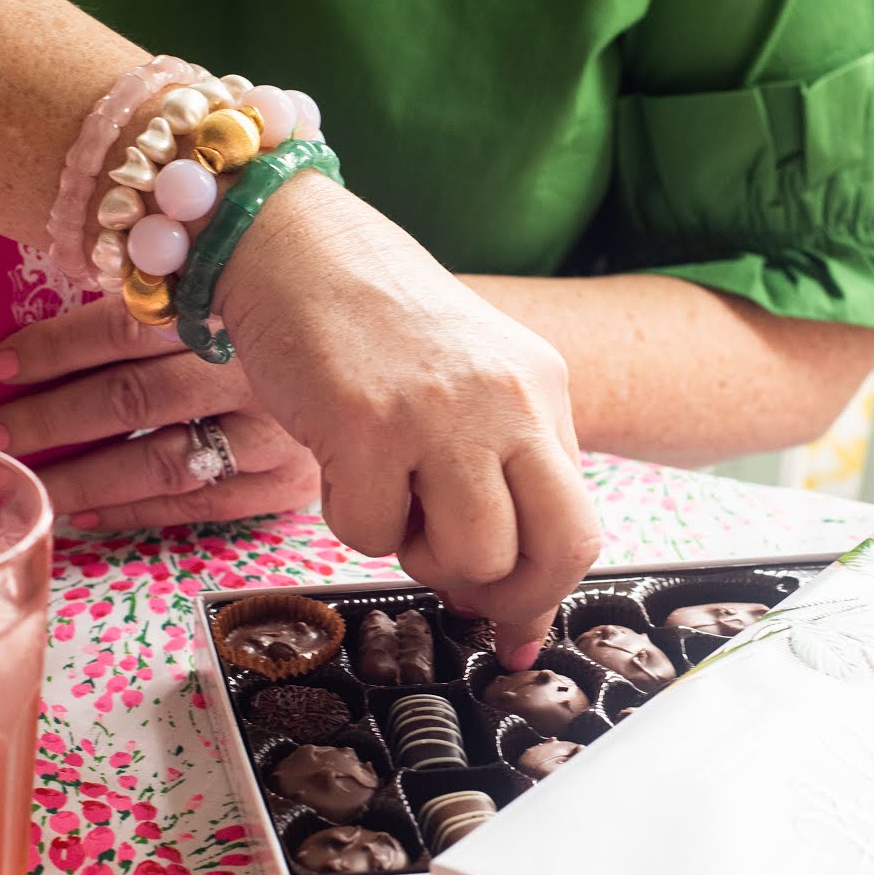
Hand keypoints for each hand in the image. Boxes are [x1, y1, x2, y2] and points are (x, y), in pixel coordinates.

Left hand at [0, 299, 323, 528]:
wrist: (422, 351)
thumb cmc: (327, 303)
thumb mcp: (263, 270)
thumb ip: (194, 282)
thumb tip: (87, 287)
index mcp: (245, 301)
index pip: (131, 325)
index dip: (59, 346)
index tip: (2, 362)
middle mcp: (260, 369)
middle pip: (134, 395)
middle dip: (53, 418)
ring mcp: (280, 431)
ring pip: (161, 458)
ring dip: (84, 473)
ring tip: (27, 478)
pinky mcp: (295, 478)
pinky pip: (202, 502)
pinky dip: (139, 511)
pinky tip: (88, 515)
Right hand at [218, 172, 600, 663]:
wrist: (293, 244)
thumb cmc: (373, 322)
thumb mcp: (472, 380)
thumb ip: (500, 475)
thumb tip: (509, 608)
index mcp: (543, 389)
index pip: (579, 523)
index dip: (544, 592)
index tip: (514, 629)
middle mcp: (510, 400)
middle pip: (557, 550)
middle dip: (506, 595)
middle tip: (455, 587)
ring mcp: (442, 414)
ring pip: (471, 557)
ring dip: (420, 556)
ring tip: (391, 499)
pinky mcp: (368, 426)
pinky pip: (374, 535)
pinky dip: (351, 518)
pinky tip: (341, 462)